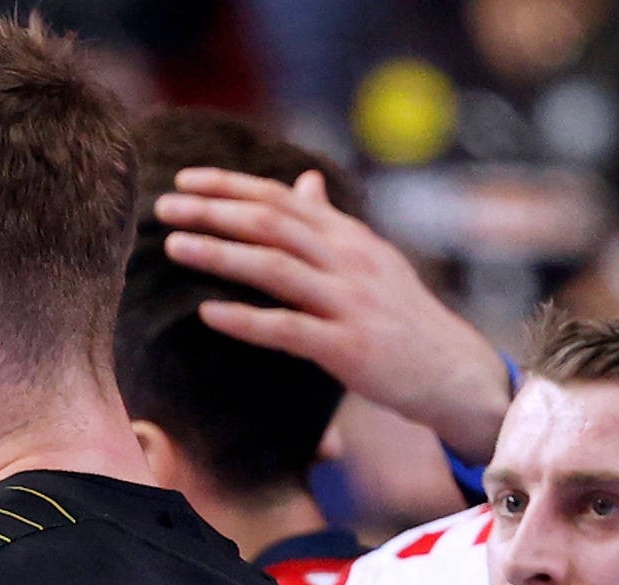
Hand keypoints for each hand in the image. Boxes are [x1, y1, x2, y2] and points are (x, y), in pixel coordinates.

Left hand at [154, 167, 512, 462]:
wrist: (454, 372)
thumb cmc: (402, 317)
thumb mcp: (372, 260)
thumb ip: (331, 223)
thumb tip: (305, 181)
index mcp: (349, 236)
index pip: (282, 198)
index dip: (232, 185)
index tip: (185, 179)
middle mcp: (349, 259)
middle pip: (272, 223)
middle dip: (214, 211)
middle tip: (164, 206)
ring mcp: (350, 302)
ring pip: (275, 268)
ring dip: (221, 254)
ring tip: (174, 247)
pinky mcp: (349, 348)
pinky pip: (289, 329)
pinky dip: (246, 320)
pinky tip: (207, 314)